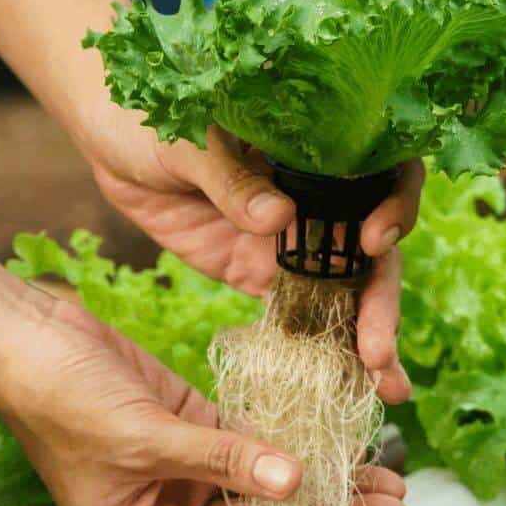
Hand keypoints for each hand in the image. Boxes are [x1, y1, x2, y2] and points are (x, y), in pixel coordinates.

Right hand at [0, 297, 406, 505]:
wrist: (26, 338)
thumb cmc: (60, 403)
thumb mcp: (144, 440)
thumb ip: (221, 461)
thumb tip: (292, 482)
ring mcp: (183, 465)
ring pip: (264, 477)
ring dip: (320, 473)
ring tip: (382, 476)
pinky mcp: (189, 420)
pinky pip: (248, 434)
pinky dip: (289, 434)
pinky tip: (334, 435)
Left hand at [82, 108, 423, 405]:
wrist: (110, 139)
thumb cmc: (156, 117)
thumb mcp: (191, 140)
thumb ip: (231, 178)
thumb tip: (278, 218)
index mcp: (316, 151)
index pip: (384, 176)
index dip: (395, 208)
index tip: (376, 241)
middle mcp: (317, 198)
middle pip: (373, 251)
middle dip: (382, 302)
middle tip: (379, 352)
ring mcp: (291, 241)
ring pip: (345, 292)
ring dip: (369, 338)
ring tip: (386, 388)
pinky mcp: (257, 273)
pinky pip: (299, 315)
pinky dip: (322, 350)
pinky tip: (341, 386)